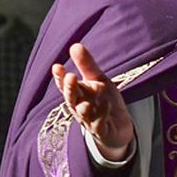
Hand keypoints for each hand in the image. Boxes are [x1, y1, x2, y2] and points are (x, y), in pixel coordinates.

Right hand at [52, 42, 134, 161]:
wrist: (118, 127)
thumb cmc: (104, 101)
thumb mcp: (98, 80)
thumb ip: (87, 65)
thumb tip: (74, 45)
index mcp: (77, 94)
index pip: (65, 85)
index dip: (60, 77)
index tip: (57, 66)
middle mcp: (79, 107)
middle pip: (71, 99)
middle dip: (70, 88)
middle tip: (70, 77)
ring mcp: (89, 120)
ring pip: (82, 113)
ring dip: (84, 105)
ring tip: (89, 97)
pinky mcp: (100, 131)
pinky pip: (98, 125)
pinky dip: (101, 115)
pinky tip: (106, 105)